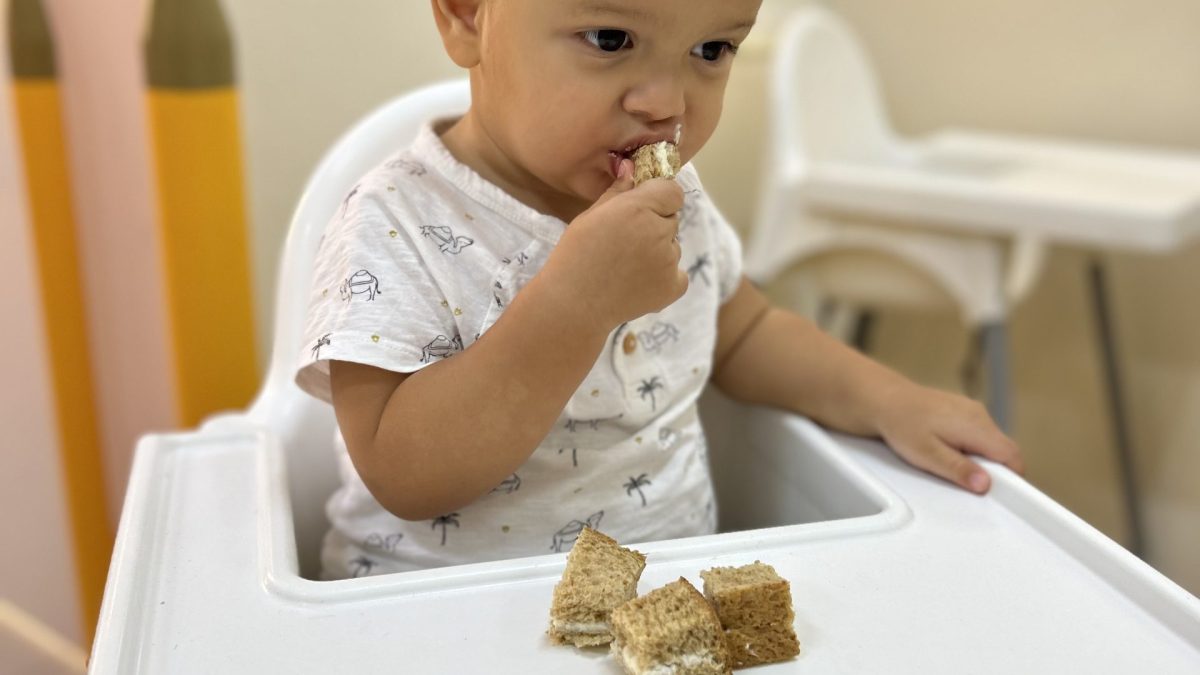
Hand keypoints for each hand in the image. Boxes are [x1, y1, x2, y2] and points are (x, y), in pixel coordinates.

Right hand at [543, 159, 687, 330]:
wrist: (573, 303)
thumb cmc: (575, 255)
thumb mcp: (591, 216)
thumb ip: (618, 191)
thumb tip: (632, 169)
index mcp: (639, 207)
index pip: (672, 191)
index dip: (658, 198)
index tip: (642, 209)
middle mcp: (660, 231)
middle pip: (671, 220)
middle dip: (655, 226)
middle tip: (625, 243)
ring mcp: (670, 260)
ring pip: (673, 247)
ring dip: (658, 252)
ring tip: (626, 267)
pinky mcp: (675, 286)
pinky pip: (678, 273)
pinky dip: (664, 277)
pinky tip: (638, 283)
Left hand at [874, 383, 1023, 493]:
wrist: (886, 401)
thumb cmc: (903, 425)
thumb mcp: (928, 455)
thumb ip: (958, 469)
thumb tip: (984, 484)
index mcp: (976, 426)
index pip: (1012, 455)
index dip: (1011, 478)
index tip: (997, 491)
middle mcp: (979, 415)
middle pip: (1003, 450)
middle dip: (991, 470)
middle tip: (963, 478)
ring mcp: (973, 411)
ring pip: (991, 443)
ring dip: (979, 458)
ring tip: (948, 460)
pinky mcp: (965, 411)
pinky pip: (978, 434)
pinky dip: (970, 447)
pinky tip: (946, 448)